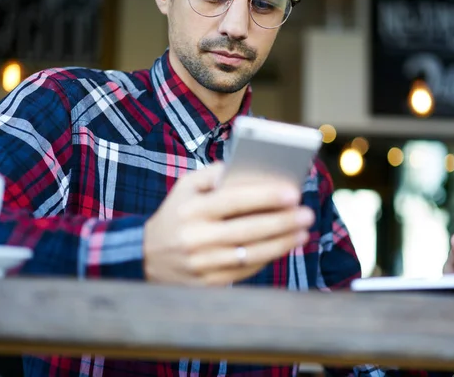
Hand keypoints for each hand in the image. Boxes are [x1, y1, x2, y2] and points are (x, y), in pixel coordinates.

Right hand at [144, 163, 314, 285]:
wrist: (147, 255)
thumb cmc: (177, 213)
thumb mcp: (186, 187)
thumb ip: (216, 174)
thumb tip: (253, 170)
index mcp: (191, 209)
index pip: (232, 200)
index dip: (264, 197)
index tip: (292, 192)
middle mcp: (195, 237)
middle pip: (246, 230)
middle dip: (281, 222)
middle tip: (306, 214)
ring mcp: (201, 264)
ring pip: (249, 254)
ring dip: (281, 243)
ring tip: (302, 232)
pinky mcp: (208, 283)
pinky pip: (244, 272)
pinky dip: (267, 258)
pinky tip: (284, 246)